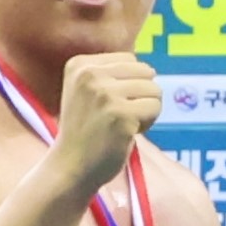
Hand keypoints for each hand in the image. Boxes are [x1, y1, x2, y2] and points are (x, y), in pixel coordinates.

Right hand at [47, 52, 167, 185]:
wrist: (71, 165)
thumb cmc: (86, 131)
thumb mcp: (87, 91)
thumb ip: (111, 75)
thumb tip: (150, 69)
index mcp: (80, 64)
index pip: (130, 60)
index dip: (129, 84)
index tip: (109, 104)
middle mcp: (90, 74)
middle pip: (145, 72)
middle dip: (141, 95)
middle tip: (119, 116)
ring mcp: (105, 94)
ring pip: (154, 90)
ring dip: (146, 110)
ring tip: (123, 124)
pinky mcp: (121, 114)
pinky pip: (155, 108)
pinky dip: (148, 123)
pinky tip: (127, 133)